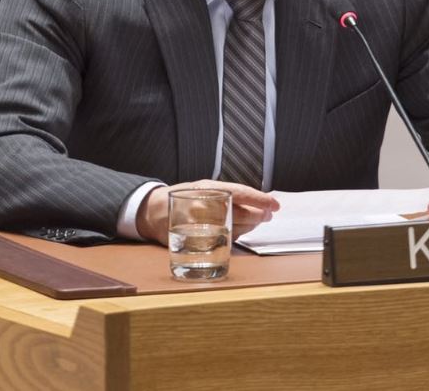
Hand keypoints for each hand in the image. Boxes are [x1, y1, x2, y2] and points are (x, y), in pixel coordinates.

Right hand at [136, 180, 279, 244]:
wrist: (153, 211)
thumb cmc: (185, 198)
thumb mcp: (204, 189)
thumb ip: (228, 195)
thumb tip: (260, 205)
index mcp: (206, 188)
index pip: (239, 192)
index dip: (259, 199)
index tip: (275, 204)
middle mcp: (202, 204)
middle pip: (238, 212)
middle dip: (257, 215)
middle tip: (267, 215)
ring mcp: (197, 224)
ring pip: (232, 228)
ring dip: (248, 227)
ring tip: (255, 223)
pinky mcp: (193, 240)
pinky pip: (220, 241)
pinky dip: (233, 238)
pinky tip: (238, 232)